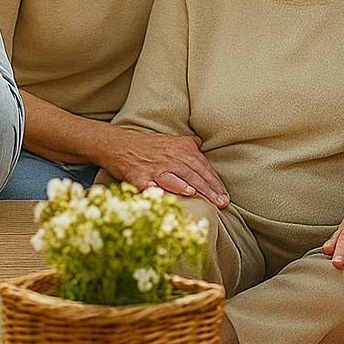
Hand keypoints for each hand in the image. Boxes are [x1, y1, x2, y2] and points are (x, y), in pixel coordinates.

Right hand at [104, 131, 228, 207]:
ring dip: (202, 190)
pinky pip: (163, 182)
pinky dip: (177, 187)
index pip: (203, 166)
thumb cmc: (146, 146)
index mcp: (181, 148)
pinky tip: (188, 192)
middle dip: (213, 189)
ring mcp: (159, 166)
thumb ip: (186, 143)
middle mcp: (172, 155)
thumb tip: (200, 142)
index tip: (224, 195)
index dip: (215, 181)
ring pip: (185, 177)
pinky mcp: (145, 176)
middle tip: (224, 203)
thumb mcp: (169, 140)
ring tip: (213, 201)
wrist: (118, 145)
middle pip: (197, 174)